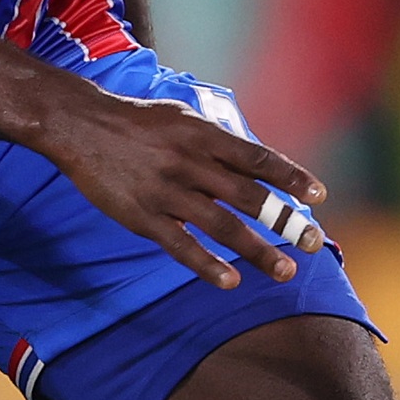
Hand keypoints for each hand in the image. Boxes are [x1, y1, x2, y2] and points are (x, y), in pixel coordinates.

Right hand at [40, 87, 327, 288]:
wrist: (81, 125)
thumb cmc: (137, 122)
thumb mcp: (181, 117)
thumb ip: (217, 141)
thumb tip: (255, 162)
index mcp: (202, 135)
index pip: (257, 158)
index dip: (290, 177)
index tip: (318, 195)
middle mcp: (190, 162)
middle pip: (249, 196)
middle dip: (286, 222)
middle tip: (314, 242)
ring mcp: (166, 192)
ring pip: (222, 226)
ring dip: (258, 251)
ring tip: (285, 271)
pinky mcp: (142, 217)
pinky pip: (181, 246)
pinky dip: (208, 265)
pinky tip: (231, 282)